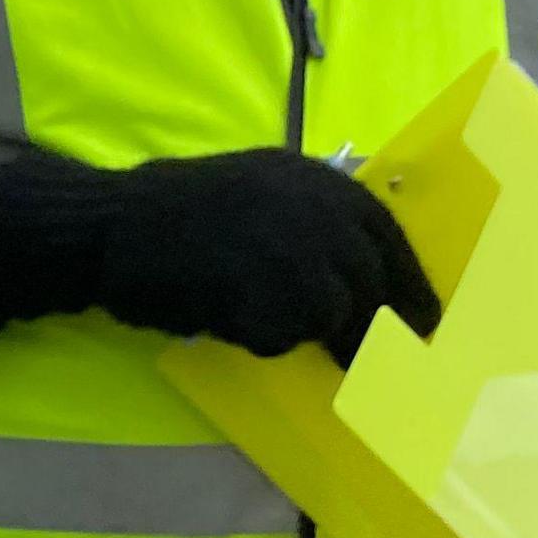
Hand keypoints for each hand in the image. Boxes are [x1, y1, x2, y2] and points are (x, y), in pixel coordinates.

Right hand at [93, 149, 440, 361]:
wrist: (113, 225)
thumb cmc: (178, 211)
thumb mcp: (260, 190)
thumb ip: (312, 221)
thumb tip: (363, 277)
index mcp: (315, 179)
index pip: (386, 234)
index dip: (410, 281)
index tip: (425, 319)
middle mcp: (313, 208)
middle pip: (369, 282)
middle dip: (373, 325)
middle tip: (369, 358)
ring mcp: (290, 249)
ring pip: (329, 313)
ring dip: (299, 326)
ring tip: (253, 314)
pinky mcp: (263, 290)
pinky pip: (282, 334)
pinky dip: (260, 336)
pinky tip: (224, 314)